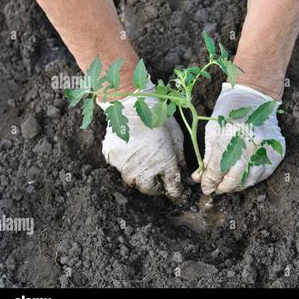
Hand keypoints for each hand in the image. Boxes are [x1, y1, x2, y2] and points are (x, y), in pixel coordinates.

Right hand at [99, 83, 184, 199]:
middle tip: (160, 180)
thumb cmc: (159, 117)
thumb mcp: (177, 137)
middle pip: (150, 190)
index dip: (177, 194)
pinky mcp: (112, 158)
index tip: (179, 196)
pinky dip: (126, 164)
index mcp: (164, 164)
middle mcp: (144, 169)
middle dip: (157, 188)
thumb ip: (180, 160)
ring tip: (145, 165)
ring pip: (133, 181)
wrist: (132, 102)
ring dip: (140, 177)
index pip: (172, 189)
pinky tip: (131, 151)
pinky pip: (120, 168)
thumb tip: (186, 177)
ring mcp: (125, 165)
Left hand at [192, 83, 285, 194]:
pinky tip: (243, 177)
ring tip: (229, 184)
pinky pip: (263, 174)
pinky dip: (251, 179)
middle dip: (222, 187)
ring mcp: (265, 149)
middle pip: (233, 179)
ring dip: (237, 186)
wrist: (255, 97)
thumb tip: (200, 178)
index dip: (209, 182)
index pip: (217, 170)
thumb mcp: (212, 130)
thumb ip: (207, 157)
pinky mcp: (277, 151)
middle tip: (216, 188)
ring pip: (249, 180)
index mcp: (229, 137)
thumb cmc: (230, 112)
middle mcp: (250, 145)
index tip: (205, 187)